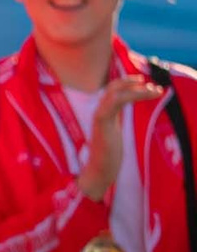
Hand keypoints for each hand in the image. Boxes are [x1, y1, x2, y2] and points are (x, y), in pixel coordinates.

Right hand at [77, 78, 168, 200]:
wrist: (97, 170)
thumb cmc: (107, 156)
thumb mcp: (113, 134)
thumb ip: (115, 122)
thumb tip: (121, 117)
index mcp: (104, 114)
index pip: (112, 92)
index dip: (126, 84)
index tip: (143, 83)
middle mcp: (100, 112)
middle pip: (111, 88)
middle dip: (129, 81)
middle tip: (148, 83)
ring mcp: (100, 116)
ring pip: (116, 93)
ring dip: (137, 89)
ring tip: (154, 90)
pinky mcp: (102, 122)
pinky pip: (116, 102)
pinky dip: (131, 95)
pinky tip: (145, 95)